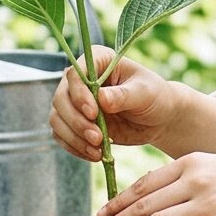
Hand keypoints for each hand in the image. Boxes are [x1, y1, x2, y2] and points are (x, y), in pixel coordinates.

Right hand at [51, 45, 173, 159]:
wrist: (158, 118)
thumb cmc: (154, 97)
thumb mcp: (145, 93)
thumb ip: (123, 95)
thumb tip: (101, 98)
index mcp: (98, 60)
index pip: (75, 73)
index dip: (79, 94)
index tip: (93, 113)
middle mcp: (81, 79)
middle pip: (61, 98)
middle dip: (76, 122)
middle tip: (97, 138)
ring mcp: (75, 101)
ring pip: (57, 118)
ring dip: (74, 137)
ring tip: (97, 150)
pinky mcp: (75, 122)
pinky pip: (61, 135)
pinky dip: (74, 147)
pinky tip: (93, 155)